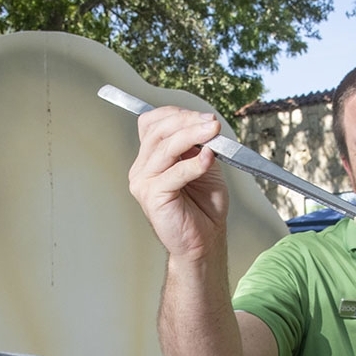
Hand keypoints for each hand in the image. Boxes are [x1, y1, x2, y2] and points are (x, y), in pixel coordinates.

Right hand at [127, 106, 230, 262]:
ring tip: (214, 132)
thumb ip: (198, 145)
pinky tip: (208, 158)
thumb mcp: (204, 166)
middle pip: (158, 131)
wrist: (204, 241)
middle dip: (187, 122)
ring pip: (165, 147)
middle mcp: (142, 168)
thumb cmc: (203, 207)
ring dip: (192, 135)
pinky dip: (193, 163)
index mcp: (150, 159)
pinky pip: (174, 173)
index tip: (205, 117)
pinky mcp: (153, 196)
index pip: (152, 123)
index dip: (177, 115)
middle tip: (212, 123)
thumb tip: (203, 124)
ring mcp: (144, 182)